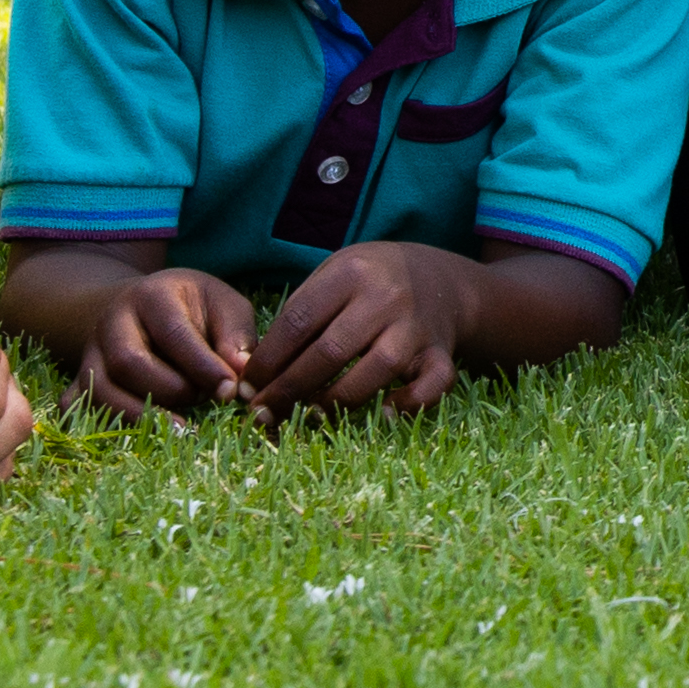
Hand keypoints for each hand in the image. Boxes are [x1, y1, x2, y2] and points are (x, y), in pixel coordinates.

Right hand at [76, 268, 264, 416]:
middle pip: (129, 364)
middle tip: (202, 399)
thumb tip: (241, 372)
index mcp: (152, 296)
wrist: (140, 304)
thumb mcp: (222, 305)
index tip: (229, 391)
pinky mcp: (79, 378)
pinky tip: (132, 435)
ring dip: (141, 415)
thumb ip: (236, 335)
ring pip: (100, 391)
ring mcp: (90, 352)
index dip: (202, 366)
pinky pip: (76, 406)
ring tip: (181, 428)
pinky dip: (99, 422)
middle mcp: (112, 322)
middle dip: (171, 390)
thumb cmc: (193, 308)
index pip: (173, 334)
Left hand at [240, 244, 491, 420]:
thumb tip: (256, 371)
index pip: (298, 321)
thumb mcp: (334, 275)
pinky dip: (410, 403)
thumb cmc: (370, 281)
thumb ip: (300, 313)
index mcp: (351, 273)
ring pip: (377, 370)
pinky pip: (433, 384)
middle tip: (264, 412)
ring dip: (336, 400)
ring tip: (309, 414)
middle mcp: (386, 297)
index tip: (247, 387)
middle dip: (289, 389)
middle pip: (330, 351)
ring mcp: (416, 326)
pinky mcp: (441, 352)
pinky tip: (384, 413)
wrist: (440, 278)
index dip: (267, 360)